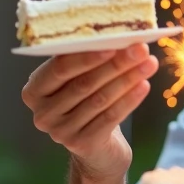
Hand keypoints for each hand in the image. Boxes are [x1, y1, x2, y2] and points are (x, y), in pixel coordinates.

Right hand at [21, 44, 159, 181]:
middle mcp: (42, 113)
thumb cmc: (86, 101)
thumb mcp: (79, 80)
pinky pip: (110, 117)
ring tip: (149, 64)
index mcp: (34, 90)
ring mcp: (60, 132)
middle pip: (84, 83)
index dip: (87, 56)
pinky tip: (144, 86)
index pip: (59, 68)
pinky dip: (129, 100)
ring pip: (100, 99)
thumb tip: (119, 36)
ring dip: (127, 79)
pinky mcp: (82, 144)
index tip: (114, 43)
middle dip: (116, 64)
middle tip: (140, 49)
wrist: (95, 147)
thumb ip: (87, 60)